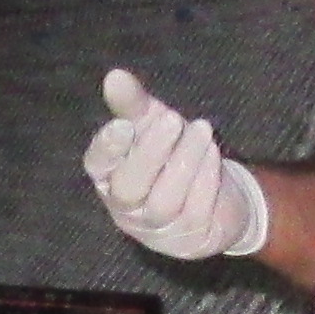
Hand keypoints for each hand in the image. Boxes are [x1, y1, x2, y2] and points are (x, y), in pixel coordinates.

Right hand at [85, 68, 267, 260]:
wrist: (217, 202)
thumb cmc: (173, 157)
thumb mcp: (153, 125)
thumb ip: (133, 104)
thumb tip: (114, 76)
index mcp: (109, 177)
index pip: (97, 166)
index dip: (107, 148)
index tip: (124, 125)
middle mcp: (127, 208)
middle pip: (129, 188)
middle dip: (150, 153)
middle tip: (172, 119)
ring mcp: (158, 228)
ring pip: (165, 200)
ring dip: (185, 161)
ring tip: (202, 129)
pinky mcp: (189, 237)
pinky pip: (195, 210)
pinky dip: (205, 178)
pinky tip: (213, 153)